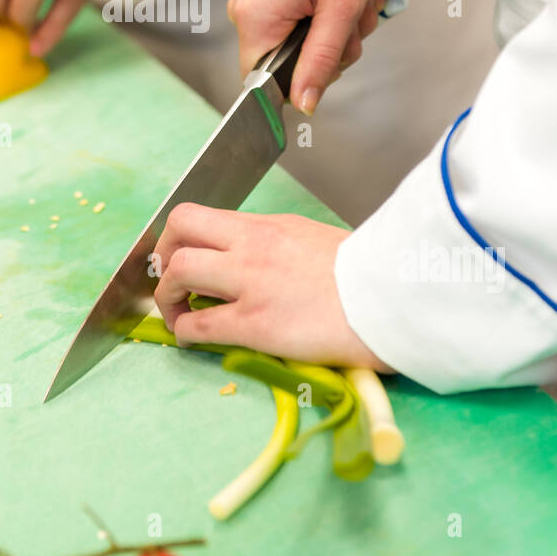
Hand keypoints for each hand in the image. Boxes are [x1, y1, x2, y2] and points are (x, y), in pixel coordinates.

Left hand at [152, 203, 389, 369]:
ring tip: (179, 315)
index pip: (205, 215)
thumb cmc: (368, 276)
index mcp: (270, 227)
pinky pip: (198, 325)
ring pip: (179, 270)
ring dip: (168, 295)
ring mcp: (250, 283)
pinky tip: (192, 340)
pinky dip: (184, 333)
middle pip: (180, 226)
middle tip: (172, 279)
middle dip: (163, 252)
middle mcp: (252, 246)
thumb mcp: (317, 241)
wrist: (392, 299)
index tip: (183, 255)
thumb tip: (265, 265)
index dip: (182, 236)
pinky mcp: (255, 323)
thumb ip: (282, 247)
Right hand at [228, 0, 385, 113]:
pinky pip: (296, 23)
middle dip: (329, 50)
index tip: (331, 57)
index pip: (263, 82)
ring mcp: (255, 2)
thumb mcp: (340, 8)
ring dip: (334, 31)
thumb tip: (303, 105)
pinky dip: (325, 16)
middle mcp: (245, 11)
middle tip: (351, 19)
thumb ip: (321, 60)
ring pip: (297, 44)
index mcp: (255, 17)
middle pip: (286, 64)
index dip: (300, 80)